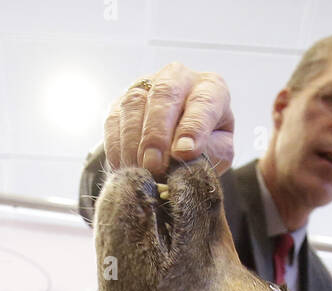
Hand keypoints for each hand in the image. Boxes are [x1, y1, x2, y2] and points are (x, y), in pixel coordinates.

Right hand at [105, 63, 234, 176]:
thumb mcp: (218, 152)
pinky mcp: (120, 102)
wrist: (179, 146)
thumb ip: (209, 153)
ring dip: (134, 143)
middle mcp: (177, 78)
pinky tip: (125, 167)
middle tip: (154, 165)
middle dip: (157, 132)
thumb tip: (183, 156)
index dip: (193, 127)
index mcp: (210, 87)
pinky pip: (113, 120)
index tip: (184, 153)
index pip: (203, 102)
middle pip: (164, 93)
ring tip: (141, 171)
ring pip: (134, 105)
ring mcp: (145, 87)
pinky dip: (117, 147)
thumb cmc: (205, 146)